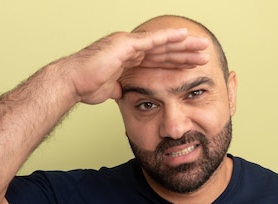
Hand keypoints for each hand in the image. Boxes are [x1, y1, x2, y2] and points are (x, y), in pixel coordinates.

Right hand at [66, 28, 209, 104]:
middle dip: (185, 52)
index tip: (192, 65)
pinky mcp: (125, 44)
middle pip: (164, 50)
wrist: (73, 82)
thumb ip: (118, 88)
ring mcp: (128, 44)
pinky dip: (169, 38)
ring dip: (184, 45)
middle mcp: (130, 48)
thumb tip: (122, 93)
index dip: (176, 61)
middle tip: (204, 53)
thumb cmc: (85, 85)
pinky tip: (183, 36)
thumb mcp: (108, 90)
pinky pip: (152, 40)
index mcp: (127, 58)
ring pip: (162, 43)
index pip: (158, 59)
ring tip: (202, 46)